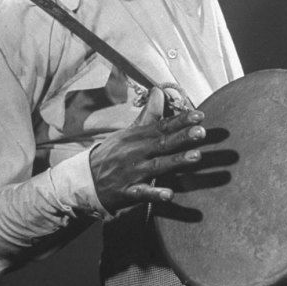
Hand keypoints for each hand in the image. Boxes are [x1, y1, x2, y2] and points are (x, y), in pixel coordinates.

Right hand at [89, 88, 204, 214]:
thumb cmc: (112, 154)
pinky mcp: (127, 192)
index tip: (199, 115)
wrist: (84, 179)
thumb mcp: (128, 133)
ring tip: (196, 156)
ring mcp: (131, 173)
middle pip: (161, 143)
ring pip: (156, 166)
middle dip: (182, 137)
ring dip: (176, 161)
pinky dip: (155, 193)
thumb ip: (148, 115)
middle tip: (202, 132)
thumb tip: (159, 91)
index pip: (161, 126)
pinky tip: (169, 194)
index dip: (180, 121)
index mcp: (137, 137)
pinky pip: (142, 193)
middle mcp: (135, 153)